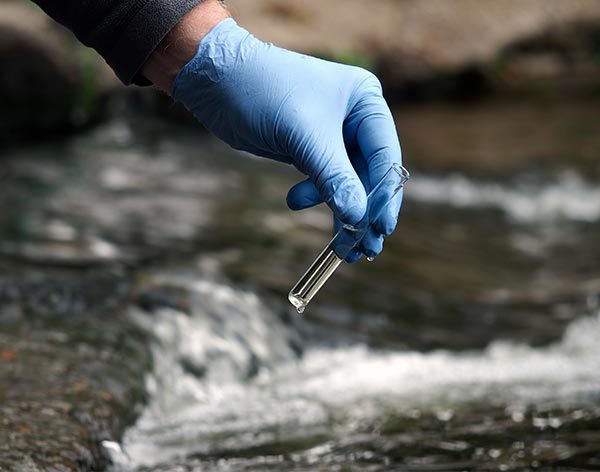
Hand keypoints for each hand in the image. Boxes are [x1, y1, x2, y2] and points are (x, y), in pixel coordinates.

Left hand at [172, 19, 402, 260]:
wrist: (216, 81)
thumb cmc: (264, 93)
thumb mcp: (304, 137)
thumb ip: (335, 178)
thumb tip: (358, 218)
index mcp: (365, 101)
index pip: (385, 155)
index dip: (384, 195)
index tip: (381, 228)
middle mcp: (355, 118)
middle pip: (370, 175)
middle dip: (364, 211)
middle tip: (364, 249)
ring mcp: (333, 135)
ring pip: (347, 183)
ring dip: (341, 212)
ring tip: (339, 247)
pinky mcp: (311, 149)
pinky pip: (324, 181)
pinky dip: (316, 198)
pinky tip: (294, 202)